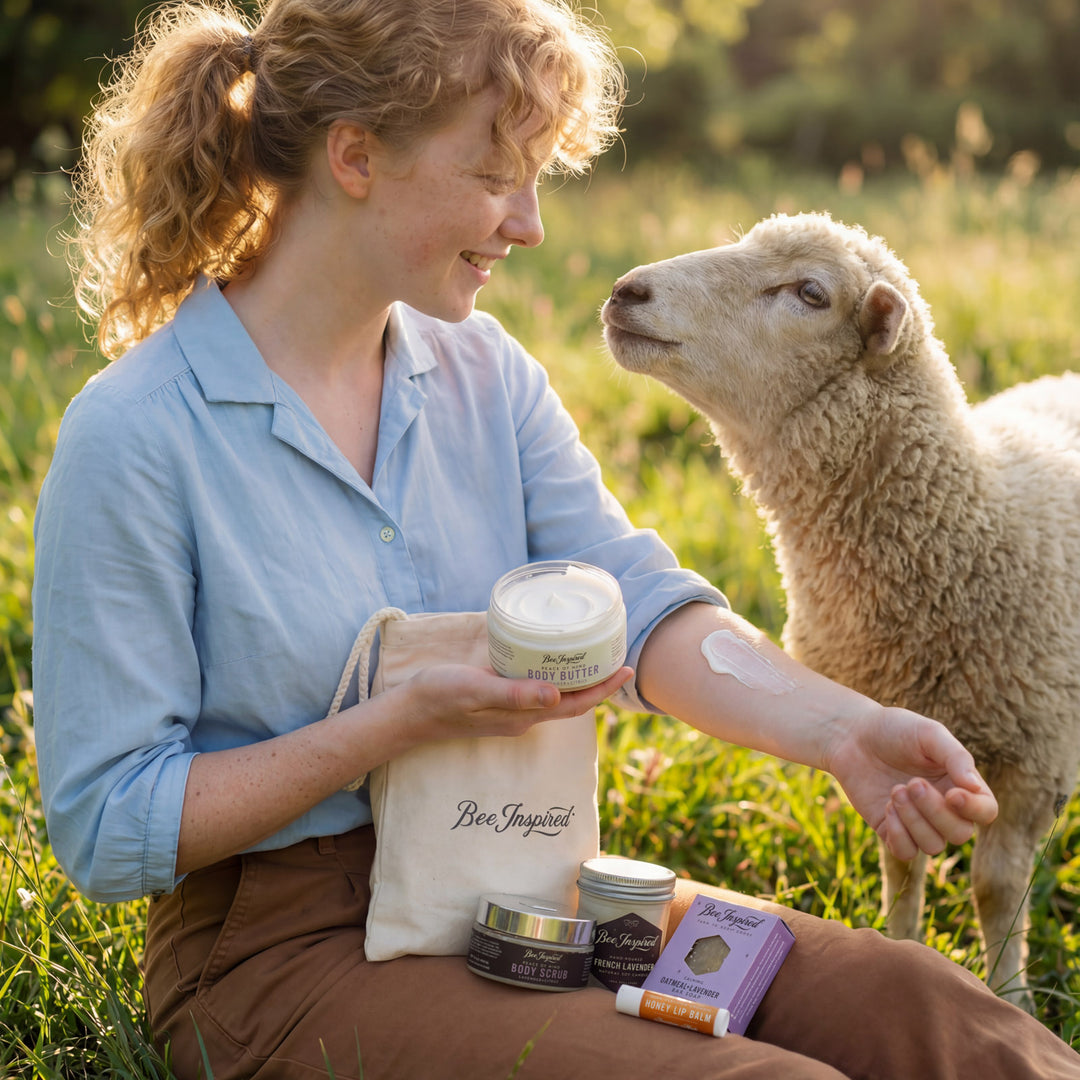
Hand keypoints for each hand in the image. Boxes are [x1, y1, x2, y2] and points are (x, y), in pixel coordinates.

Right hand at [400, 663, 634, 741]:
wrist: (408, 711)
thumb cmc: (440, 697)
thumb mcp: (477, 690)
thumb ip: (515, 694)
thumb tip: (557, 697)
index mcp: (524, 716)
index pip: (576, 705)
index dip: (605, 689)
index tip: (627, 668)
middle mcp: (523, 717)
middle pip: (572, 703)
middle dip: (599, 683)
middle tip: (617, 655)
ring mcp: (511, 710)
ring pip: (556, 696)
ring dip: (578, 680)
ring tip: (595, 655)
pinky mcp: (498, 700)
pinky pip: (536, 689)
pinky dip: (553, 676)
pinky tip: (552, 658)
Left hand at [823, 705, 997, 860]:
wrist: (852, 736)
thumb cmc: (894, 730)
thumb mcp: (928, 733)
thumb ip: (956, 757)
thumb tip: (974, 787)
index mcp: (960, 784)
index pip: (986, 811)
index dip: (974, 809)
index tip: (953, 794)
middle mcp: (943, 808)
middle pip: (960, 834)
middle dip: (936, 812)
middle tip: (911, 783)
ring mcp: (917, 822)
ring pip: (933, 846)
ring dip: (914, 820)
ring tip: (895, 790)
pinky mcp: (891, 830)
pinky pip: (906, 852)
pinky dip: (899, 834)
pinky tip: (887, 807)